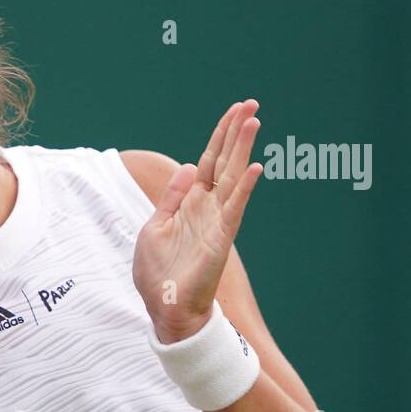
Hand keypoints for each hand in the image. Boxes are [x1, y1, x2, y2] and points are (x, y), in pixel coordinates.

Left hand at [132, 99, 262, 343]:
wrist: (164, 308)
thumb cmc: (157, 273)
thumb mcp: (154, 227)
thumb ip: (171, 197)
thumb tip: (190, 166)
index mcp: (189, 203)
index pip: (209, 161)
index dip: (219, 136)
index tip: (233, 111)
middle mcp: (207, 208)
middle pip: (225, 161)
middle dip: (236, 132)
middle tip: (251, 104)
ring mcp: (217, 221)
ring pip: (234, 177)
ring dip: (244, 149)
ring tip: (254, 121)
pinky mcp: (221, 238)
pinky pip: (235, 208)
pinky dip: (245, 188)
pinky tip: (256, 167)